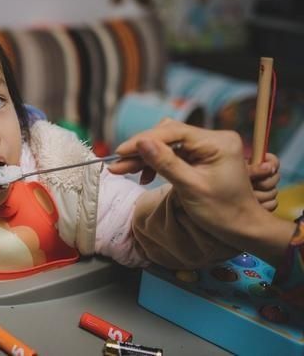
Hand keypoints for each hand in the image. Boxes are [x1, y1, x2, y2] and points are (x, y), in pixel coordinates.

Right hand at [108, 119, 294, 264]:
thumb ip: (165, 162)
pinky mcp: (202, 155)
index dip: (144, 140)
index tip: (120, 152)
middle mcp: (214, 139)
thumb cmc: (221, 211)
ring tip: (125, 171)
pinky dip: (157, 162)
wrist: (242, 228)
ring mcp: (208, 146)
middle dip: (141, 150)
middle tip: (118, 165)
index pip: (173, 132)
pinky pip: (173, 152)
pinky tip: (145, 176)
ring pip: (167, 143)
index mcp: (218, 142)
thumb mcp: (190, 187)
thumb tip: (141, 142)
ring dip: (146, 157)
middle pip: (168, 135)